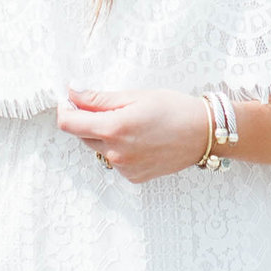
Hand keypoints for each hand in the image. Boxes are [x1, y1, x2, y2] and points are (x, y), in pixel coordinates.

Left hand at [56, 85, 210, 184]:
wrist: (205, 133)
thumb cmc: (174, 109)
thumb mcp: (135, 96)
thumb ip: (98, 98)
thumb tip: (72, 93)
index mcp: (113, 128)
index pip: (68, 123)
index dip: (65, 109)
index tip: (70, 100)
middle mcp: (115, 152)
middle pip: (82, 135)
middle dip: (89, 120)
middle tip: (113, 107)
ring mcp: (124, 168)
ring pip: (99, 148)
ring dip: (104, 135)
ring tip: (133, 124)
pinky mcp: (134, 177)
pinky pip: (115, 160)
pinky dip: (120, 149)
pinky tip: (141, 140)